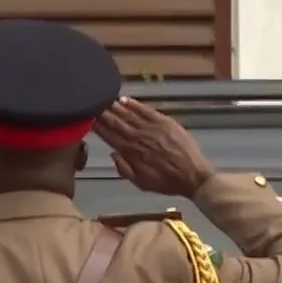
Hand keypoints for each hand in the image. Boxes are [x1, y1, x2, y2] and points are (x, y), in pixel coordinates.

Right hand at [100, 97, 214, 197]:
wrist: (192, 175)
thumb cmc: (166, 182)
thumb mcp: (140, 183)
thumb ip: (124, 169)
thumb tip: (113, 153)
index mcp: (130, 152)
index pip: (110, 136)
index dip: (99, 127)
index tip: (89, 119)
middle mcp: (138, 137)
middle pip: (117, 123)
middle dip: (104, 114)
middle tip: (93, 106)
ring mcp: (151, 127)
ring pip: (129, 114)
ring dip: (116, 107)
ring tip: (106, 101)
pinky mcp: (164, 121)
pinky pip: (145, 109)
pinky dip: (135, 104)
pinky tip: (125, 99)